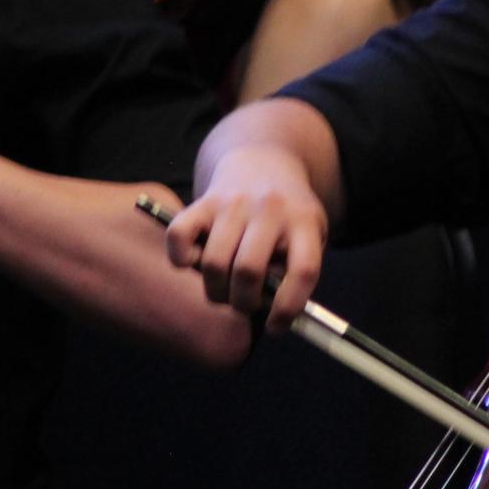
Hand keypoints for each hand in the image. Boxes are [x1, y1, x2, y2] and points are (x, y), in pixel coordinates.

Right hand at [166, 144, 327, 330]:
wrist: (263, 161)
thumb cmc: (287, 215)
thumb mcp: (309, 235)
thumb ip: (295, 270)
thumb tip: (270, 312)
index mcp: (304, 221)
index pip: (302, 271)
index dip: (287, 307)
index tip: (275, 326)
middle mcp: (269, 208)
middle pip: (248, 271)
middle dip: (242, 302)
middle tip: (243, 305)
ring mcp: (234, 203)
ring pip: (213, 263)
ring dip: (215, 290)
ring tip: (223, 289)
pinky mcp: (203, 201)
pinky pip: (179, 237)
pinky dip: (181, 259)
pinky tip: (195, 262)